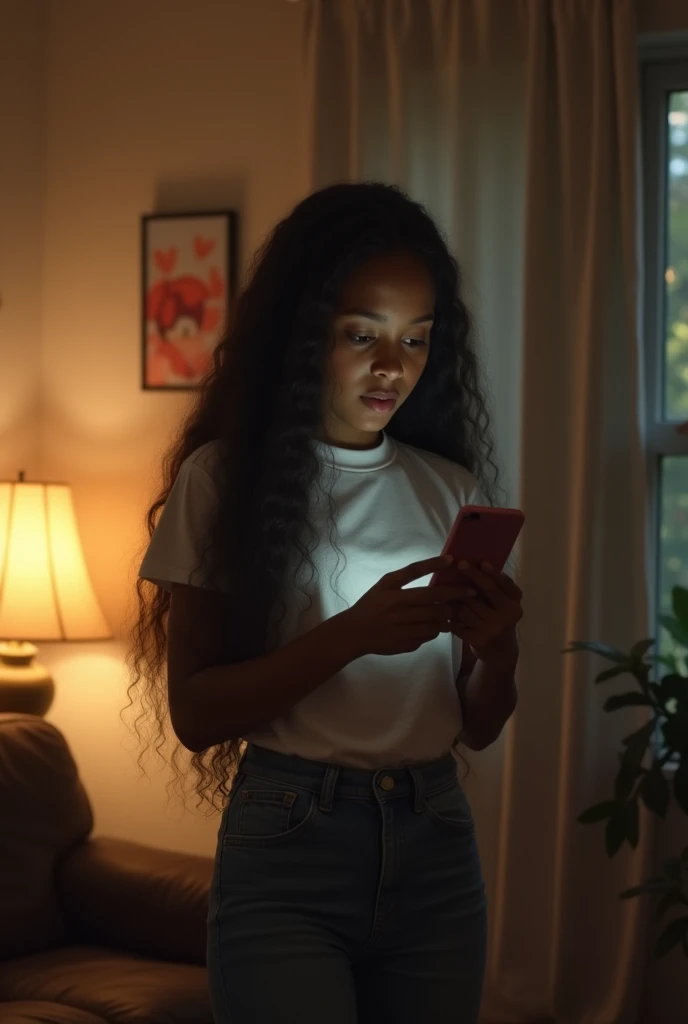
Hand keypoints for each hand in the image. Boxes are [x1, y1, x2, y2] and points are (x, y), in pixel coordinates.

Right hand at [339, 555, 475, 657]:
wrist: (354, 633)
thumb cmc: (371, 605)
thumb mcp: (383, 586)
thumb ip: (405, 579)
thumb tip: (436, 576)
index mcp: (390, 589)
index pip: (414, 572)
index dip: (433, 564)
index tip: (451, 559)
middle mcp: (396, 607)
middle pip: (432, 600)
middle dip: (454, 595)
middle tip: (469, 592)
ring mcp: (402, 627)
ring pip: (435, 620)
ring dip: (448, 615)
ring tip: (453, 610)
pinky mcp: (406, 643)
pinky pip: (429, 635)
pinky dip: (436, 629)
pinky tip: (437, 626)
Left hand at [449, 561, 522, 665]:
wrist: (500, 653)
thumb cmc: (498, 620)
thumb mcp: (504, 605)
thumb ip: (495, 589)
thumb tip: (476, 564)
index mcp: (515, 603)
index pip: (503, 585)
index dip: (492, 572)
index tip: (482, 561)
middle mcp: (507, 615)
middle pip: (485, 591)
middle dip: (472, 576)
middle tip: (460, 564)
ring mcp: (493, 629)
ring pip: (467, 606)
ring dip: (456, 598)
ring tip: (449, 592)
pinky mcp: (479, 640)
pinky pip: (458, 622)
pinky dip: (451, 616)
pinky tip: (447, 612)